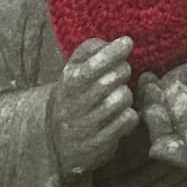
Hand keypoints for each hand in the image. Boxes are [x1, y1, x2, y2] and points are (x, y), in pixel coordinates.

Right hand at [48, 36, 137, 177]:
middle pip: (110, 80)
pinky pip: (127, 121)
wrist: (56, 138)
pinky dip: (130, 115)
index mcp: (68, 83)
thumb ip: (90, 50)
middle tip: (121, 72)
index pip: (92, 66)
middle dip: (123, 71)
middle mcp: (74, 105)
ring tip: (118, 95)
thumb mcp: (73, 69)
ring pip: (121, 100)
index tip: (127, 42)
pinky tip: (121, 115)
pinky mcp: (98, 144)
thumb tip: (111, 43)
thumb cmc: (74, 94)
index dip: (112, 52)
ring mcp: (85, 127)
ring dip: (126, 94)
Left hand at [138, 62, 186, 174]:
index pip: (164, 143)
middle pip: (161, 126)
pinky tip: (165, 73)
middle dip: (149, 107)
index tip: (156, 104)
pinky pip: (181, 99)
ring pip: (167, 112)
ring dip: (154, 97)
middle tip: (148, 85)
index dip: (155, 124)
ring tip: (148, 78)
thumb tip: (186, 137)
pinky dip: (171, 86)